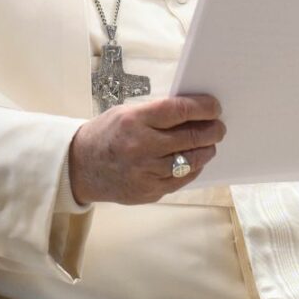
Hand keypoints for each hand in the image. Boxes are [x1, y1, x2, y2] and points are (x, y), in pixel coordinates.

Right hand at [68, 95, 224, 205]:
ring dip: (206, 150)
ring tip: (210, 143)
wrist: (80, 167)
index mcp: (135, 121)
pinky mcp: (149, 191)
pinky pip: (181, 179)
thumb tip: (194, 111)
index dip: (203, 108)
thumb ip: (158, 113)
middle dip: (212, 130)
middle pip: (191, 137)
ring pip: (191, 160)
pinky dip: (192, 168)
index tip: (215, 107)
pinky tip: (195, 160)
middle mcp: (141, 146)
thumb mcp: (127, 113)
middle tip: (219, 127)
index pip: (179, 111)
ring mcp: (145, 172)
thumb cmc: (107, 134)